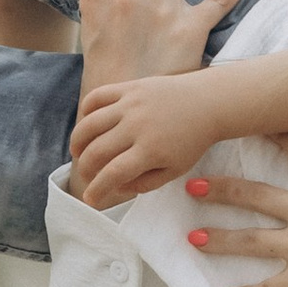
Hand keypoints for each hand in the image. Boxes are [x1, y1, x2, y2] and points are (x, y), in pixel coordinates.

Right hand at [71, 71, 224, 207]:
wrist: (210, 103)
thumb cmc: (193, 140)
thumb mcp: (175, 170)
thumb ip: (145, 183)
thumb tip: (115, 186)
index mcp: (151, 150)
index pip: (113, 174)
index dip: (96, 190)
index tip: (90, 199)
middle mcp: (137, 126)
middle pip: (96, 151)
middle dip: (85, 169)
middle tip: (86, 175)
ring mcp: (131, 104)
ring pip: (90, 124)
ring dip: (77, 142)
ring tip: (77, 152)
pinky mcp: (130, 87)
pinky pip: (97, 97)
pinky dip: (86, 110)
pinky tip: (88, 124)